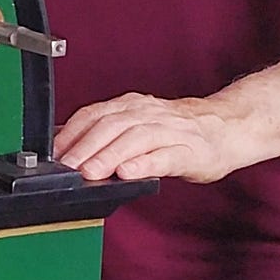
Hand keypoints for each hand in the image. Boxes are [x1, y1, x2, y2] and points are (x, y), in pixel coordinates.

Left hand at [55, 92, 244, 183]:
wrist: (227, 128)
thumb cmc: (177, 132)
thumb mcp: (137, 125)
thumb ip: (107, 134)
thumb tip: (67, 149)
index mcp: (131, 106)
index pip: (94, 114)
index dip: (71, 134)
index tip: (52, 155)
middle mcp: (148, 114)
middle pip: (111, 126)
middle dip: (85, 148)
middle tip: (66, 168)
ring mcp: (170, 131)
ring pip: (135, 139)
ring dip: (109, 156)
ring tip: (90, 173)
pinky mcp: (190, 151)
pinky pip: (165, 156)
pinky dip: (145, 164)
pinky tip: (130, 173)